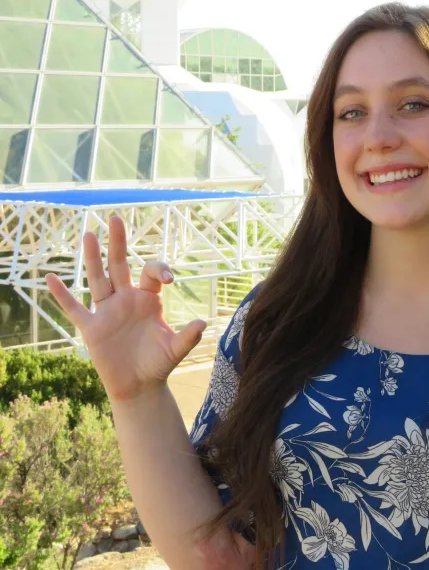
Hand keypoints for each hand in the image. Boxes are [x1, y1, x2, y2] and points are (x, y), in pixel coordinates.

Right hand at [45, 214, 206, 402]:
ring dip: (92, 258)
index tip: (167, 279)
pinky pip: (74, 309)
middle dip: (118, 242)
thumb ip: (187, 337)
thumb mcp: (175, 350)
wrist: (139, 386)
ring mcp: (107, 312)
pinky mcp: (91, 328)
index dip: (159, 270)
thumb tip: (202, 323)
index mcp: (148, 299)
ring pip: (97, 279)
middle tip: (115, 218)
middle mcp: (126, 299)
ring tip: (89, 234)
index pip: (151, 273)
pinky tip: (50, 278)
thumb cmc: (158, 364)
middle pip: (119, 265)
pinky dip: (62, 295)